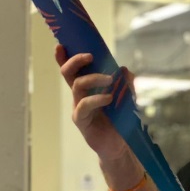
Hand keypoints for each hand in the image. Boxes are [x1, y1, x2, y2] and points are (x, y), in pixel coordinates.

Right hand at [55, 46, 131, 162]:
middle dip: (75, 61)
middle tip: (90, 56)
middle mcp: (80, 96)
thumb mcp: (128, 99)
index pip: (73, 70)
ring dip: (93, 78)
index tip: (61, 45)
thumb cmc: (120, 121)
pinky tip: (108, 98)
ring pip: (77, 86)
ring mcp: (79, 108)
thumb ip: (127, 84)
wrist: (119, 145)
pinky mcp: (82, 121)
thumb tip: (124, 69)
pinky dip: (96, 99)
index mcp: (88, 88)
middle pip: (69, 74)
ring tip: (110, 79)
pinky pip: (83, 106)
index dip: (65, 57)